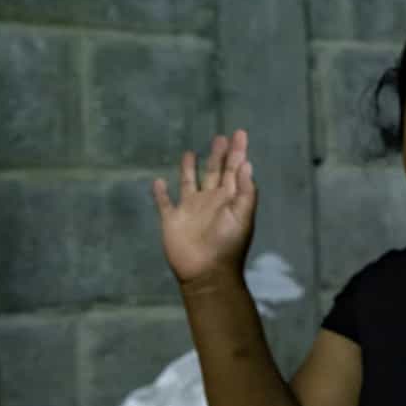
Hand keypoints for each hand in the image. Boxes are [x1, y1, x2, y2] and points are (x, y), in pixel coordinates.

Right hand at [151, 130, 258, 287]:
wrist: (207, 272)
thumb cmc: (228, 245)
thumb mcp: (242, 216)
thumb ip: (245, 191)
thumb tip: (247, 164)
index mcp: (229, 198)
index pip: (234, 169)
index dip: (237, 151)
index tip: (239, 133)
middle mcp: (210, 200)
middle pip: (214, 171)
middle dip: (218, 155)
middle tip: (221, 137)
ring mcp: (190, 210)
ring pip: (189, 182)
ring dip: (189, 168)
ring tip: (189, 153)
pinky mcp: (172, 220)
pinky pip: (165, 203)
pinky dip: (161, 193)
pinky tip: (158, 182)